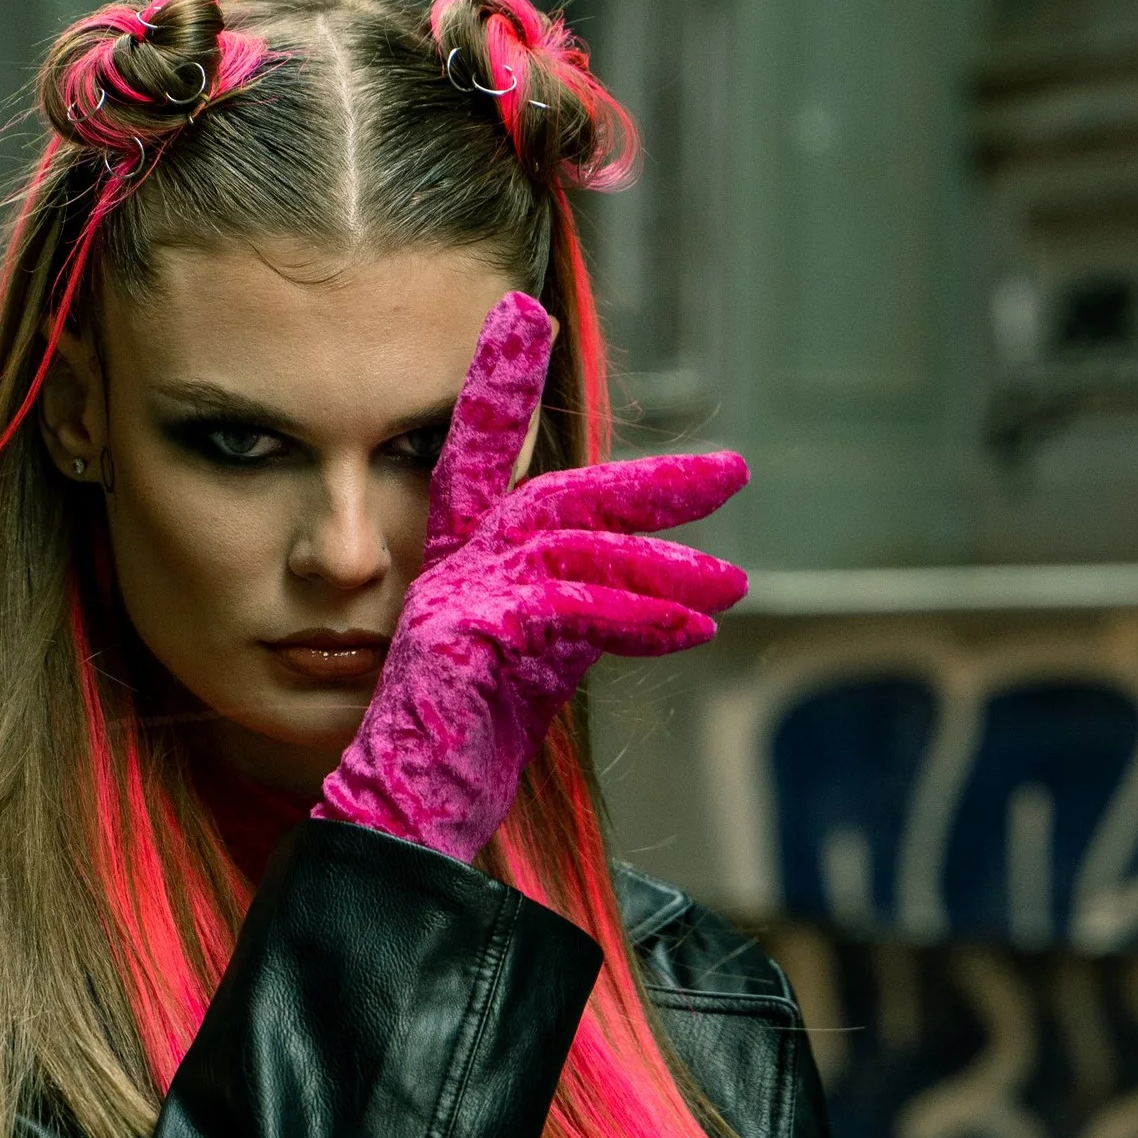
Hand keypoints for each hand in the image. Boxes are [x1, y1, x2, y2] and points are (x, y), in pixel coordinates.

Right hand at [312, 293, 746, 869]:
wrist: (405, 822)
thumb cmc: (465, 753)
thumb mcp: (534, 671)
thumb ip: (575, 617)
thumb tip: (652, 596)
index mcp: (462, 564)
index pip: (483, 457)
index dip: (499, 386)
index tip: (521, 314)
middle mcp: (453, 567)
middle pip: (559, 494)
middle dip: (651, 481)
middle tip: (732, 470)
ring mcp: (455, 597)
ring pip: (576, 552)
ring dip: (664, 568)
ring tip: (730, 586)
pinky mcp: (467, 637)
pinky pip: (568, 610)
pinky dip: (636, 618)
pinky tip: (688, 633)